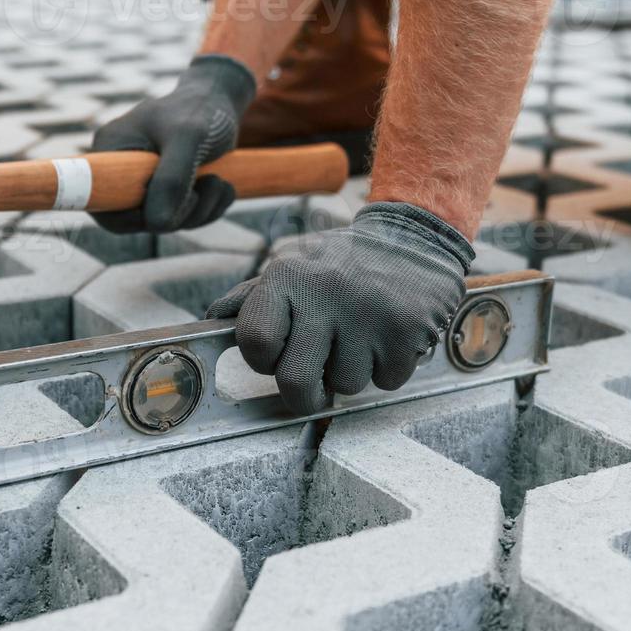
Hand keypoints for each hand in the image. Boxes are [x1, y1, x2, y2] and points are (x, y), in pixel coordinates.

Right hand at [90, 54, 256, 232]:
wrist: (222, 100)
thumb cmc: (201, 110)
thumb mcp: (188, 137)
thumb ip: (172, 179)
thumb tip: (157, 224)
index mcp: (110, 149)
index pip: (100, 199)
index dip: (130, 218)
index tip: (168, 210)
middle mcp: (120, 168)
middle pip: (136, 218)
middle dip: (179, 213)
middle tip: (210, 184)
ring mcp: (144, 182)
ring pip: (164, 220)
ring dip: (200, 210)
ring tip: (220, 181)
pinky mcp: (166, 190)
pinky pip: (181, 217)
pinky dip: (206, 209)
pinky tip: (222, 186)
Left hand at [206, 202, 473, 413]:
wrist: (415, 237)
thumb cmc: (344, 262)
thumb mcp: (295, 265)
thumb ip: (252, 295)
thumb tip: (215, 318)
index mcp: (288, 277)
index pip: (254, 342)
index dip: (263, 359)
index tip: (277, 356)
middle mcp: (325, 293)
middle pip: (294, 381)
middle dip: (304, 393)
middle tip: (316, 379)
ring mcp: (367, 315)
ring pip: (345, 385)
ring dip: (352, 372)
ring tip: (361, 338)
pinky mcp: (406, 332)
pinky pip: (385, 382)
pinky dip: (386, 369)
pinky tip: (387, 338)